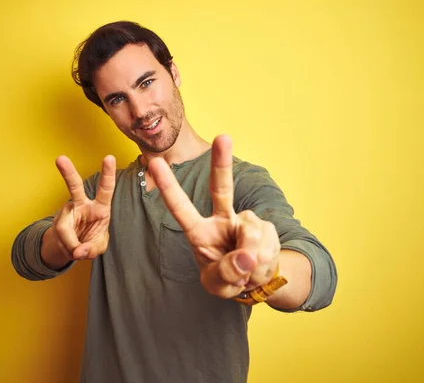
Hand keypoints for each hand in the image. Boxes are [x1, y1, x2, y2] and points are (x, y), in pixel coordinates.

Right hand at [51, 155, 115, 259]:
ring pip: (63, 226)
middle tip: (60, 159)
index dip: (107, 174)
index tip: (109, 157)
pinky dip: (69, 248)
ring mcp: (67, 213)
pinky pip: (62, 237)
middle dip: (67, 172)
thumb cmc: (92, 241)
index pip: (105, 189)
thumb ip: (92, 249)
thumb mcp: (99, 247)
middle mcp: (82, 205)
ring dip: (71, 243)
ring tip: (77, 250)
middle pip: (74, 186)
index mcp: (100, 207)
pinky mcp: (58, 222)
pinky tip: (72, 248)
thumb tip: (78, 251)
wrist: (74, 247)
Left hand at [149, 135, 280, 297]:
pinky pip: (267, 243)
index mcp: (199, 232)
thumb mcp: (219, 285)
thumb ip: (227, 274)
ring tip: (247, 270)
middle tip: (223, 137)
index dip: (169, 187)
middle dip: (222, 163)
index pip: (181, 208)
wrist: (255, 280)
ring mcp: (244, 221)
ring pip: (250, 233)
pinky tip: (259, 264)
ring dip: (252, 259)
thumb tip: (246, 256)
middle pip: (221, 188)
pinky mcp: (265, 226)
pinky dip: (264, 260)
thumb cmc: (227, 278)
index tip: (156, 162)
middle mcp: (221, 220)